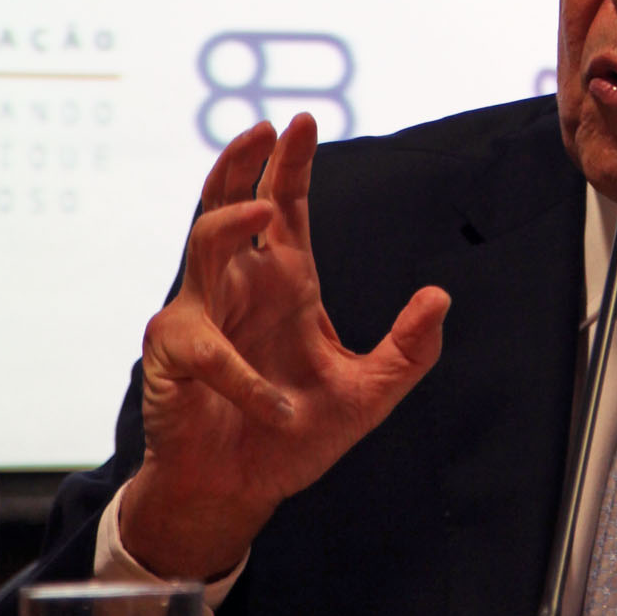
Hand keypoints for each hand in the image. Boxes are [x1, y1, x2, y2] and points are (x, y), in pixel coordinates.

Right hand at [119, 114, 448, 580]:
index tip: (302, 122)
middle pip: (231, 202)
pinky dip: (245, 377)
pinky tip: (278, 406)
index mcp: (285, 282)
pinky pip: (208, 348)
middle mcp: (241, 286)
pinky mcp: (176, 355)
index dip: (290, 165)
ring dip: (232, 221)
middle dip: (243, 161)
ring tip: (265, 206)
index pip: (285, 208)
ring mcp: (201, 314)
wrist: (239, 493)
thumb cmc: (293, 438)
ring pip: (205, 242)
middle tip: (265, 128)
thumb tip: (440, 296)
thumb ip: (409, 352)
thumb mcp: (367, 395)